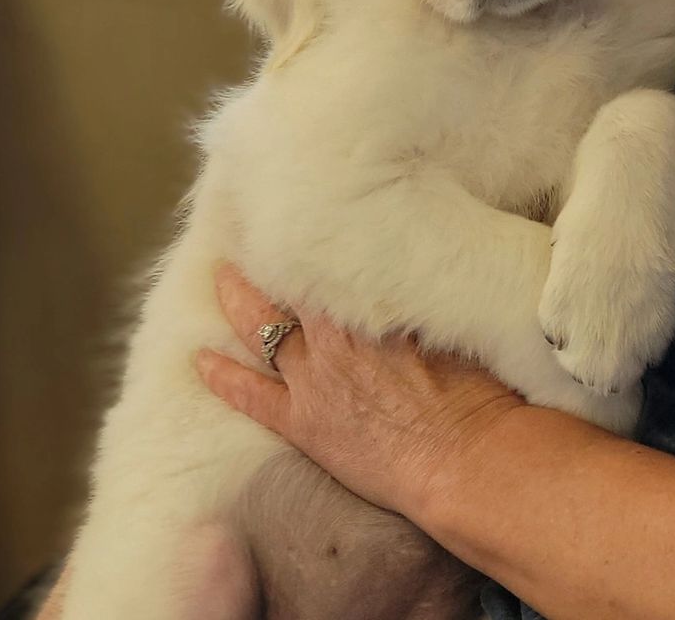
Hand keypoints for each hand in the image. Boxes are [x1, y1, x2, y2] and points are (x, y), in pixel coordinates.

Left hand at [196, 264, 525, 522]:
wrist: (464, 456)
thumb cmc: (474, 390)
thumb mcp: (451, 326)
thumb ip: (419, 299)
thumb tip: (412, 270)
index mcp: (372, 310)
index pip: (331, 263)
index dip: (313, 241)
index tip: (302, 218)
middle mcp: (336, 337)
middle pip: (291, 286)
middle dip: (269, 258)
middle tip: (253, 232)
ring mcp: (314, 380)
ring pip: (262, 329)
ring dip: (239, 301)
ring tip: (222, 276)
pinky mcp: (302, 423)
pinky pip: (250, 395)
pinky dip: (222, 376)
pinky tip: (200, 360)